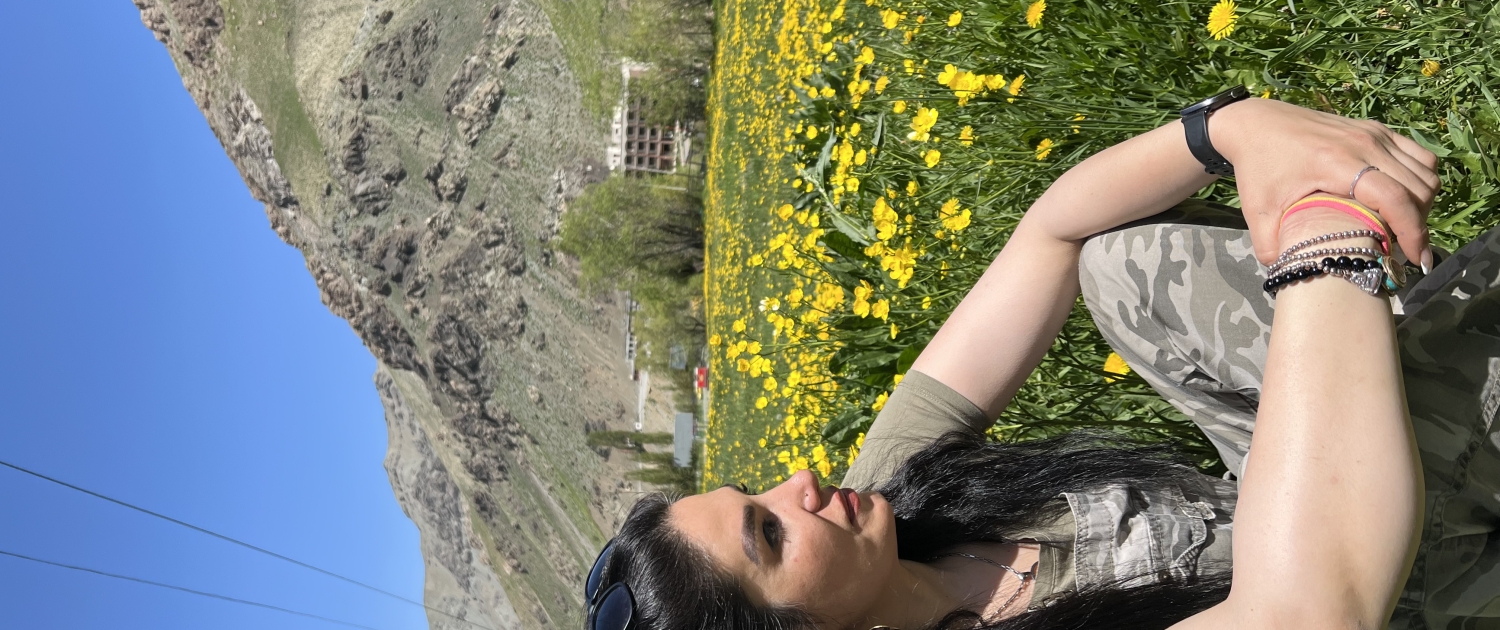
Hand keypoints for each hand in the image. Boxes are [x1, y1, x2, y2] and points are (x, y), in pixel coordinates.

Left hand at [1210, 99, 1440, 266]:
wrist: (1256, 124)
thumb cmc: (1258, 167)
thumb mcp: (1258, 211)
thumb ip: (1273, 247)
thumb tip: (1293, 273)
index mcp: (1338, 164)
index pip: (1395, 198)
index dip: (1413, 232)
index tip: (1417, 260)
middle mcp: (1364, 144)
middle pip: (1418, 188)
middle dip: (1419, 223)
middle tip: (1404, 249)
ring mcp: (1374, 134)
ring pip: (1425, 171)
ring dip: (1423, 202)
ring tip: (1404, 227)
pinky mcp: (1376, 130)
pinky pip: (1418, 155)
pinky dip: (1421, 179)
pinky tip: (1404, 199)